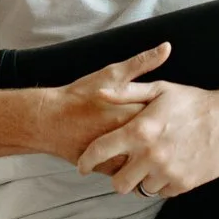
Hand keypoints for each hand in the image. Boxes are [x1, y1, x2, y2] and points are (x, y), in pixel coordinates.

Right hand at [41, 42, 171, 166]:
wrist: (50, 121)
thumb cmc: (80, 96)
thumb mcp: (111, 74)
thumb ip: (142, 63)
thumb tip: (167, 47)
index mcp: (133, 111)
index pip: (167, 115)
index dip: (168, 112)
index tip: (166, 108)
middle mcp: (128, 136)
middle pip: (160, 138)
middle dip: (162, 133)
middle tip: (160, 125)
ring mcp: (119, 154)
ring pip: (147, 158)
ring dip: (150, 151)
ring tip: (149, 141)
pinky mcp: (109, 168)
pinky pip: (131, 170)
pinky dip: (135, 164)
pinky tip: (133, 153)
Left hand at [78, 78, 218, 199]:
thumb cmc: (193, 102)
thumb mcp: (160, 90)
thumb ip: (126, 93)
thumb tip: (99, 93)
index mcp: (140, 130)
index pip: (100, 152)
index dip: (86, 161)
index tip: (82, 166)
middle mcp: (150, 155)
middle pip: (118, 183)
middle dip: (118, 177)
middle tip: (123, 168)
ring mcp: (168, 171)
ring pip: (140, 190)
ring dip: (142, 180)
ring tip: (150, 164)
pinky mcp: (183, 184)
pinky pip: (162, 192)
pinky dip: (162, 183)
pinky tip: (169, 166)